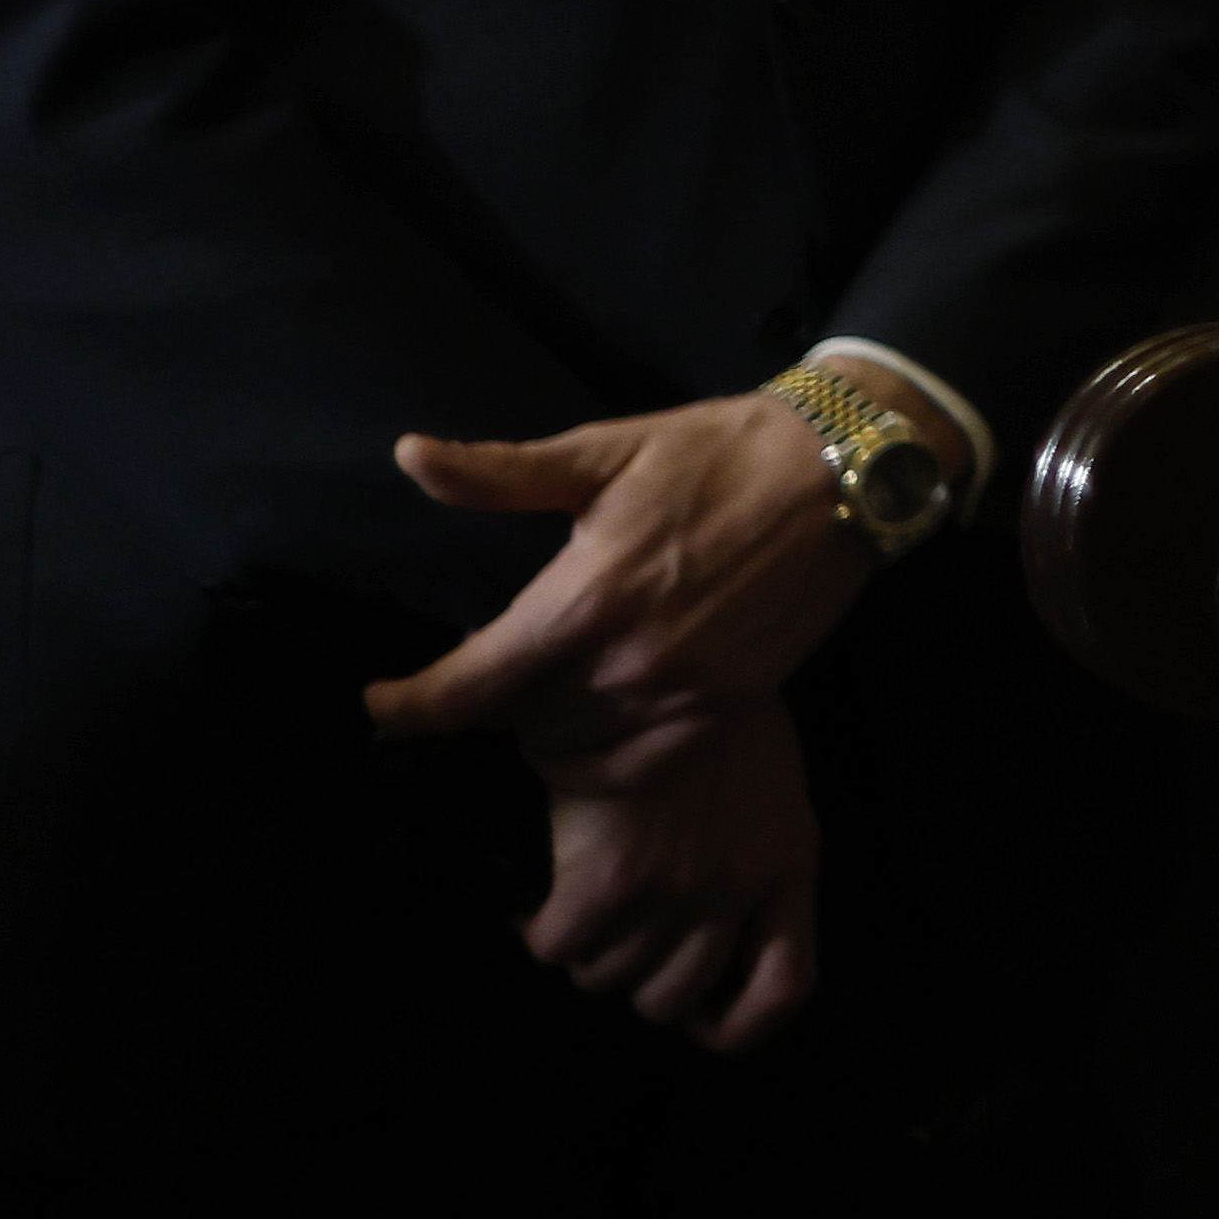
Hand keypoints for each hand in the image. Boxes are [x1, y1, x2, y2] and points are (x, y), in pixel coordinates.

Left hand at [364, 390, 870, 752]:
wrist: (841, 474)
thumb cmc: (715, 454)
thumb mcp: (603, 453)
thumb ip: (500, 473)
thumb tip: (410, 455)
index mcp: (583, 599)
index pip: (468, 686)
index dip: (407, 705)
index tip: (377, 705)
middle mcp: (626, 662)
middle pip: (513, 723)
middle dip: (481, 706)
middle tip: (478, 676)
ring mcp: (682, 693)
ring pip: (570, 750)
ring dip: (539, 730)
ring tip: (537, 698)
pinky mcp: (728, 706)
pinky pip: (637, 765)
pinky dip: (601, 759)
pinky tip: (594, 729)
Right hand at [523, 698, 822, 1051]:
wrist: (684, 653)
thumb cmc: (724, 706)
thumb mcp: (768, 782)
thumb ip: (747, 846)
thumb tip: (697, 888)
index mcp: (789, 870)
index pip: (782, 993)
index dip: (735, 1025)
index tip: (703, 1014)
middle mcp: (739, 893)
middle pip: (672, 999)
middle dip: (634, 979)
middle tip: (613, 941)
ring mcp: (678, 892)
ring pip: (612, 980)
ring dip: (585, 958)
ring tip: (574, 923)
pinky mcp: (614, 879)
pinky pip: (562, 948)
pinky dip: (537, 933)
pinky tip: (530, 906)